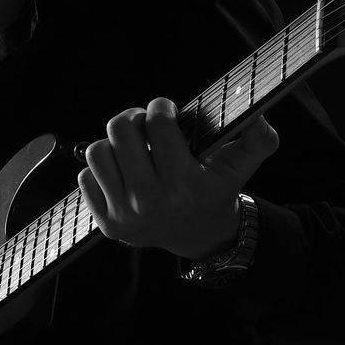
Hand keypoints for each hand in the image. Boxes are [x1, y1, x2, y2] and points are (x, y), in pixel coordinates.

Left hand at [78, 96, 277, 259]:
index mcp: (184, 185)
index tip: (166, 111)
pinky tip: (123, 173)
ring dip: (114, 144)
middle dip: (134, 119)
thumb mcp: (242, 165)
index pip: (157, 123)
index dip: (161, 108)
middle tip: (144, 124)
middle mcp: (151, 202)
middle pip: (119, 130)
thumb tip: (259, 118)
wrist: (198, 236)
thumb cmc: (216, 190)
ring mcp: (125, 215)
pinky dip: (102, 170)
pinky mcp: (106, 224)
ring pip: (97, 152)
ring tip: (132, 149)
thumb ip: (259, 139)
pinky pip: (85, 177)